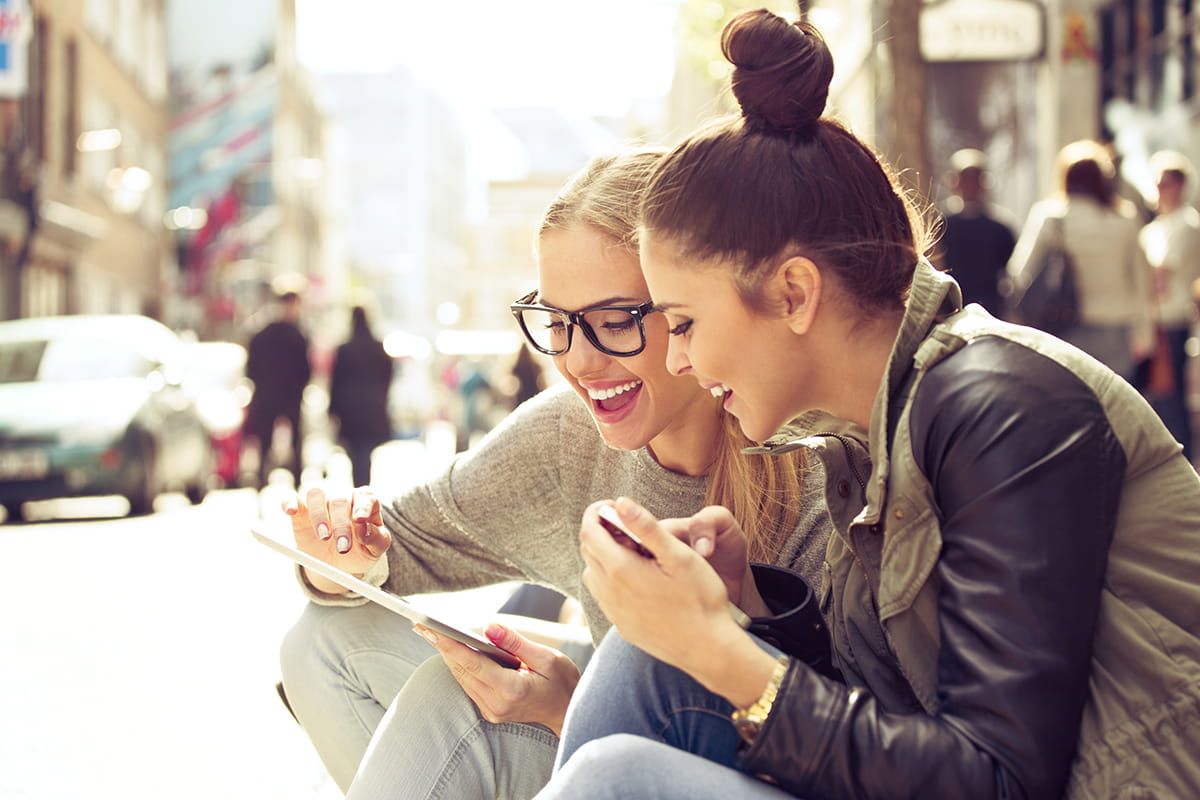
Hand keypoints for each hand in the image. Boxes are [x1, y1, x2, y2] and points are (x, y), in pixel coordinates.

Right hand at [283, 484, 390, 593]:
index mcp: (364, 502)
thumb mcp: (374, 550)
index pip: (366, 496)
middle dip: (341, 525)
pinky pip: (291, 498)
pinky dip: (289, 502)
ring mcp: (320, 501)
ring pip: (316, 494)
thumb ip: (376, 539)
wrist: (338, 562)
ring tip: (324, 536)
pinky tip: (290, 511)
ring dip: (319, 514)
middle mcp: (342, 496)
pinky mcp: (300, 509)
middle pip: (340, 500)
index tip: (360, 520)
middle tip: (343, 548)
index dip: (363, 506)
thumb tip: (366, 530)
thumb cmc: (360, 550)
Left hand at [414, 623, 580, 735]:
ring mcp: (493, 711)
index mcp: (512, 689)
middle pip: (463, 672)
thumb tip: (489, 627)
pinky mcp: (491, 711)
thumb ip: (516, 642)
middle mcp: (498, 704)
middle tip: (422, 626)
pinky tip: (453, 650)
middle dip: (443, 648)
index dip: (451, 646)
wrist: (569, 712)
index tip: (432, 631)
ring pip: (463, 679)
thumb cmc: (562, 682)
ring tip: (431, 633)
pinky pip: (470, 685)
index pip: (474, 665)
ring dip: (449, 656)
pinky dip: (461, 667)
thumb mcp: (547, 657)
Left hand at [579, 497, 745, 680]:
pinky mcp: (622, 626)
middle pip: (589, 551)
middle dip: (601, 531)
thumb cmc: (700, 598)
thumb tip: (620, 502)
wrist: (708, 649)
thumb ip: (646, 527)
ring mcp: (614, 612)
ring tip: (633, 551)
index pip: (589, 531)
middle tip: (626, 525)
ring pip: (593, 574)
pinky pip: (604, 596)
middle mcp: (609, 592)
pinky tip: (636, 579)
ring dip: (604, 556)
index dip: (596, 512)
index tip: (612, 505)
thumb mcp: (678, 555)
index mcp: (620, 569)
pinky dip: (610, 579)